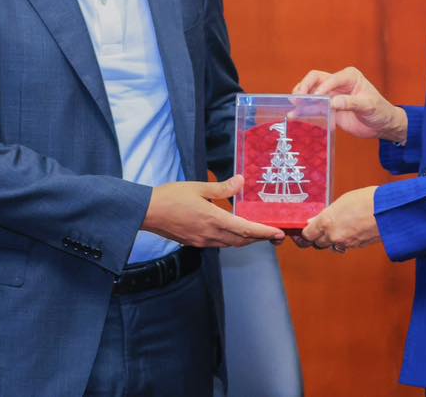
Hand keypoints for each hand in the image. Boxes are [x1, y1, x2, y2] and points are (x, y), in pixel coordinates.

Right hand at [142, 175, 284, 247]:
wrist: (147, 212)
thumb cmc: (171, 197)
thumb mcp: (198, 187)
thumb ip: (222, 187)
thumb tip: (241, 181)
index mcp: (213, 219)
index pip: (245, 229)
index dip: (264, 232)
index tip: (278, 233)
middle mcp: (210, 234)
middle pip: (241, 240)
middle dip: (260, 238)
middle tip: (275, 234)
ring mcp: (202, 241)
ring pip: (231, 244)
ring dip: (246, 240)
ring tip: (258, 233)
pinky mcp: (195, 242)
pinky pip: (219, 244)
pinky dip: (232, 240)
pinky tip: (233, 232)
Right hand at [292, 66, 406, 141]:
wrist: (382, 125)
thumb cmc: (380, 111)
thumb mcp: (368, 106)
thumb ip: (351, 103)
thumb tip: (333, 102)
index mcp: (349, 76)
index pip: (330, 78)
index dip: (321, 88)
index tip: (315, 98)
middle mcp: (338, 82)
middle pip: (315, 79)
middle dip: (304, 86)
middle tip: (297, 98)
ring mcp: (331, 94)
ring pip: (310, 91)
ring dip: (301, 97)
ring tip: (293, 106)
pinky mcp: (328, 107)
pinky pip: (313, 106)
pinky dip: (304, 110)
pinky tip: (295, 115)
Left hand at [300, 186, 379, 251]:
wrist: (388, 211)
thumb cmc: (366, 200)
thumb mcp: (341, 201)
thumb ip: (326, 213)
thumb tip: (315, 220)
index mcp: (326, 222)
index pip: (307, 235)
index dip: (307, 232)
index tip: (308, 229)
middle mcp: (333, 236)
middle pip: (318, 244)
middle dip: (319, 237)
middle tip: (323, 228)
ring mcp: (346, 243)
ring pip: (332, 246)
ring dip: (332, 240)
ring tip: (340, 227)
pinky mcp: (357, 247)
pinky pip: (346, 246)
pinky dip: (345, 241)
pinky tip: (351, 229)